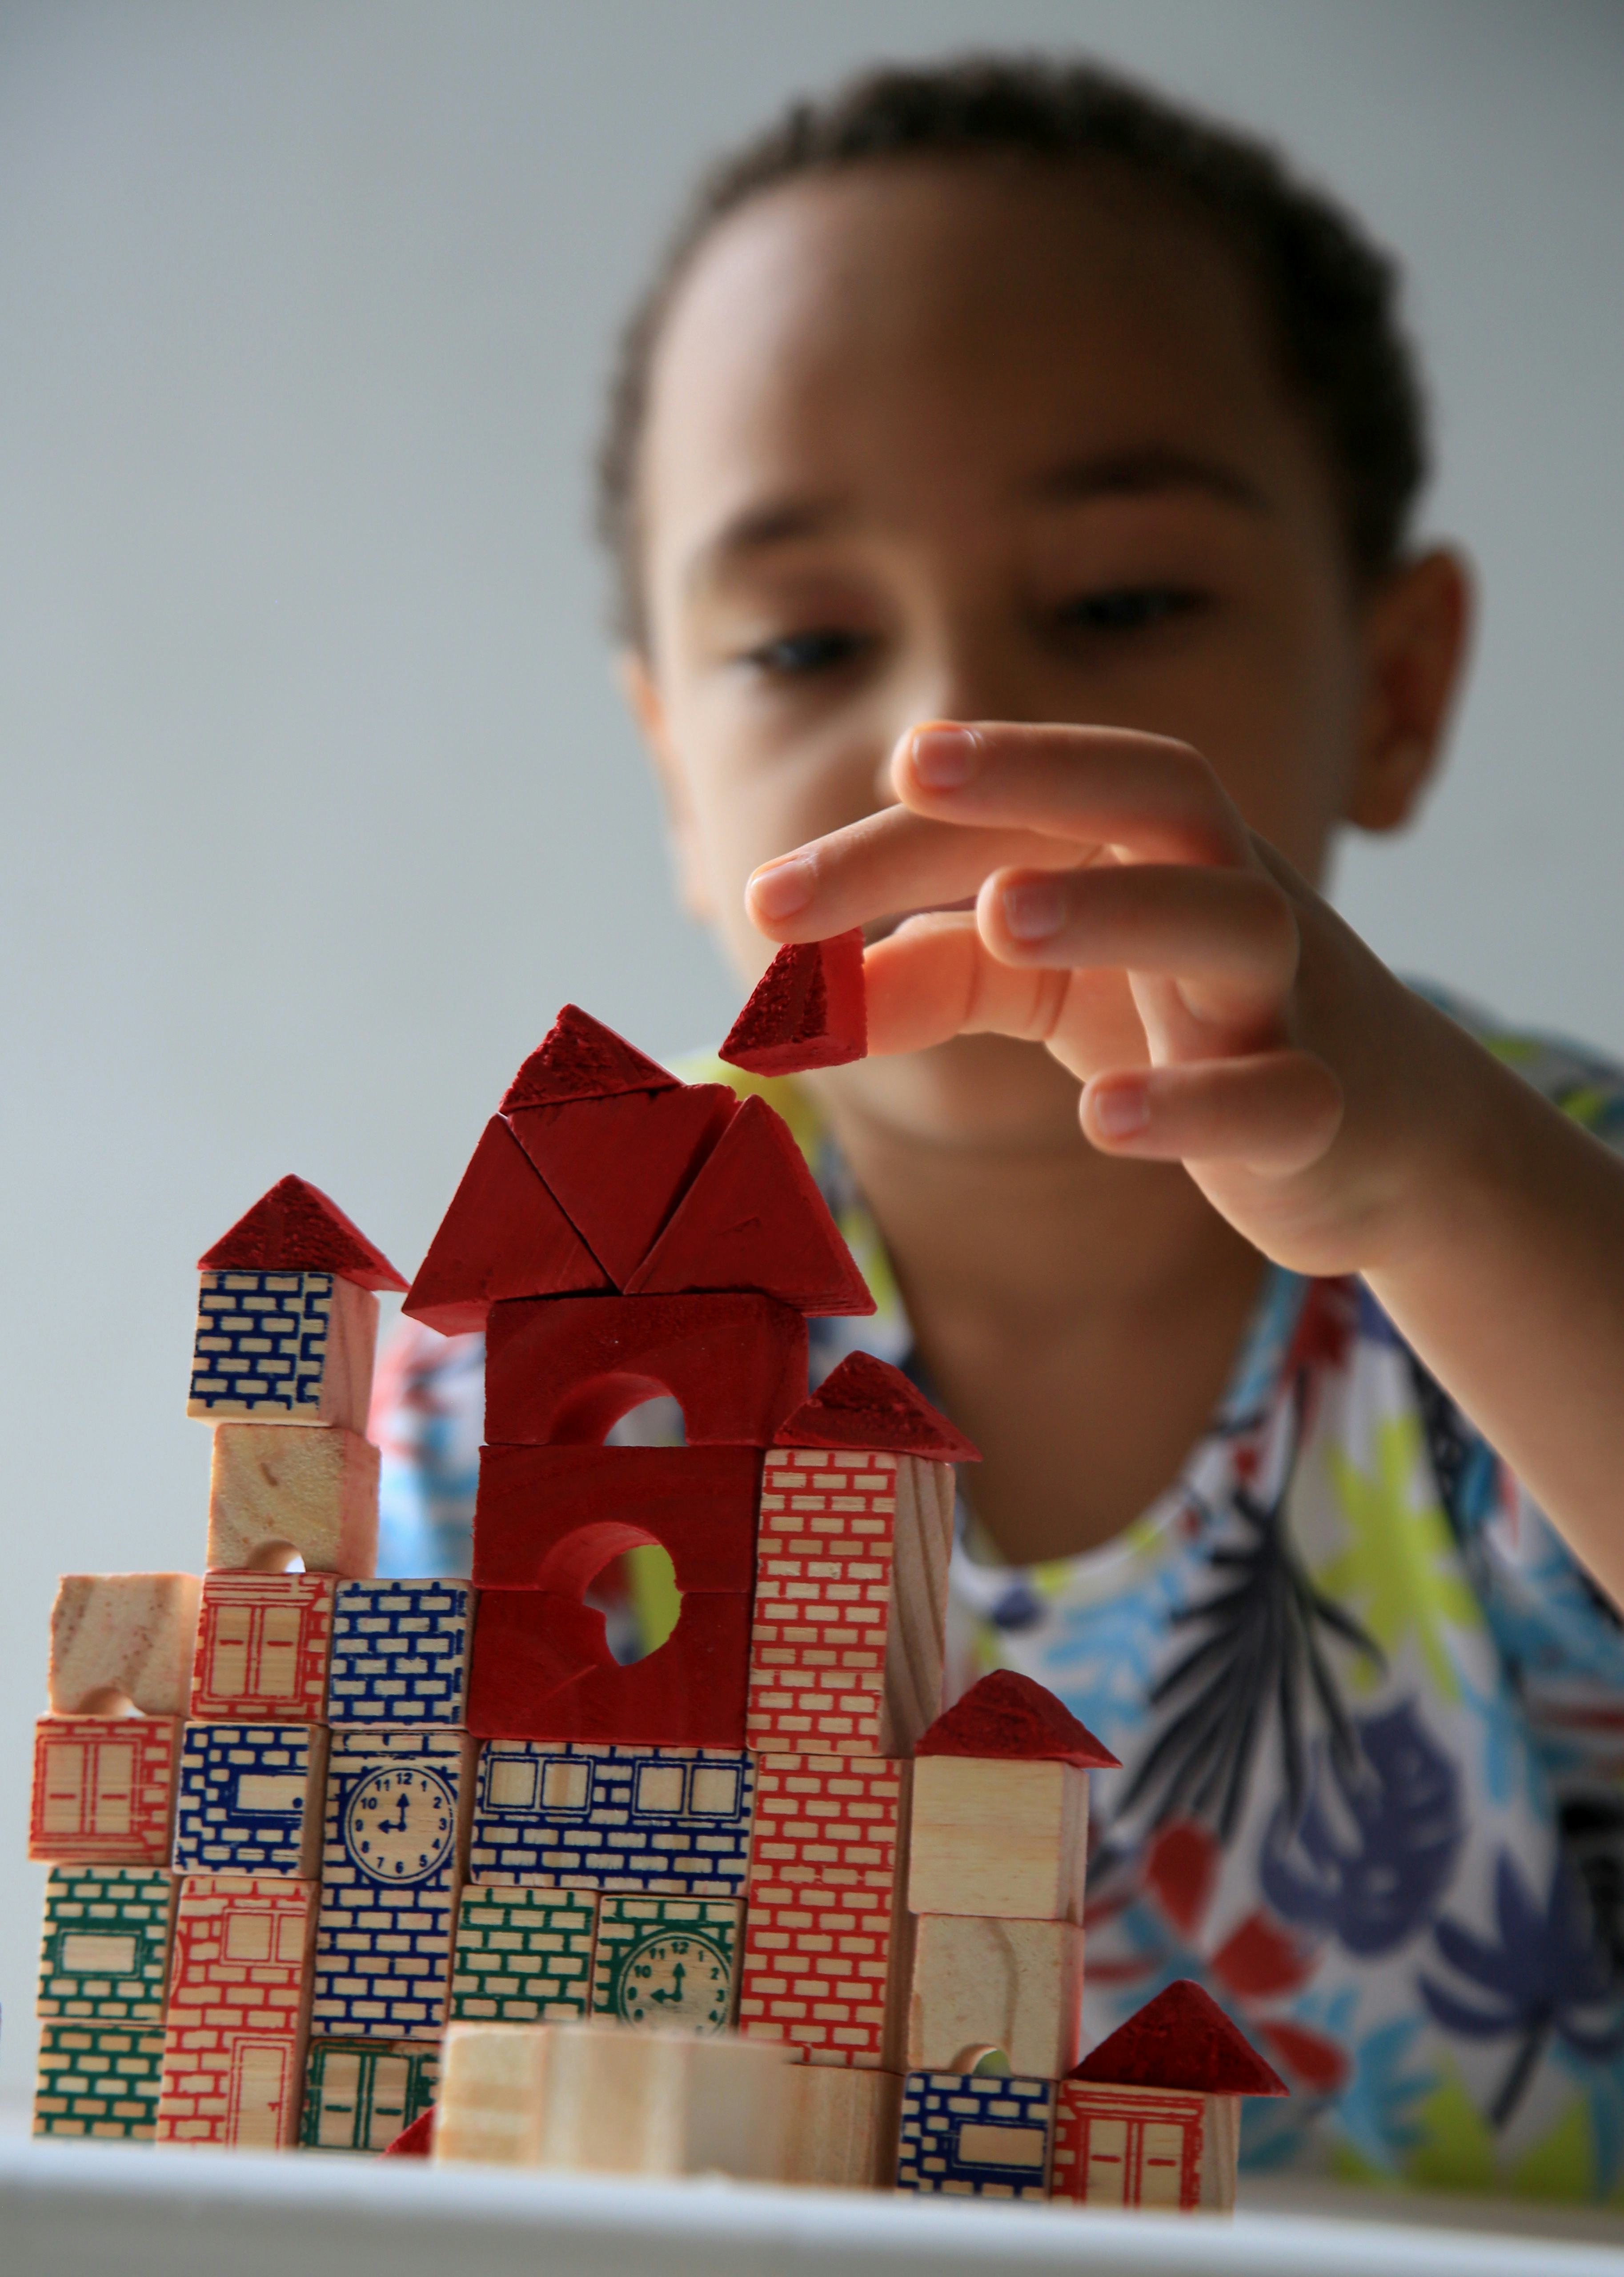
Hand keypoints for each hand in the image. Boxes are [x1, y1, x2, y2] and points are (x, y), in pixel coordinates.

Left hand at [745, 720, 1463, 1277]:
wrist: (1378, 1135)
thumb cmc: (1185, 1026)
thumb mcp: (1043, 987)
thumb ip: (925, 979)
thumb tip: (789, 1004)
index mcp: (1156, 850)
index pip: (1042, 799)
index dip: (924, 817)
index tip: (797, 859)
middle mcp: (1228, 896)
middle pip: (1159, 800)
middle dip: (1039, 774)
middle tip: (913, 773)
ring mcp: (1286, 999)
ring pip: (1233, 923)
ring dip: (1117, 907)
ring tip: (1002, 911)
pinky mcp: (1320, 1110)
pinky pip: (1274, 1095)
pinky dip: (1194, 1102)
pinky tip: (1103, 1117)